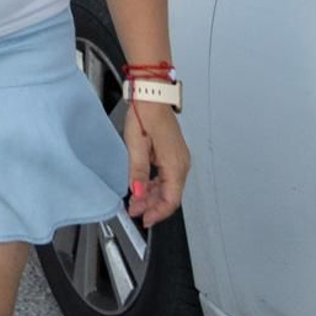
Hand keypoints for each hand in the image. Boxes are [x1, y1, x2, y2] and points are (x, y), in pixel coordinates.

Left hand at [124, 101, 188, 227]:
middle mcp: (181, 164)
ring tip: (135, 201)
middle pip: (170, 195)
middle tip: (134, 211)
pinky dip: (155, 185)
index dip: (157, 213)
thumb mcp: (136, 144)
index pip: (171, 199)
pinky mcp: (173, 154)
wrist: (152, 96)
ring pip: (168, 187)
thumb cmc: (146, 114)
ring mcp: (178, 159)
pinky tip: (142, 186)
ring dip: (152, 196)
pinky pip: (166, 177)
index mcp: (175, 164)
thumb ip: (138, 171)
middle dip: (152, 206)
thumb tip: (137, 192)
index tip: (144, 219)